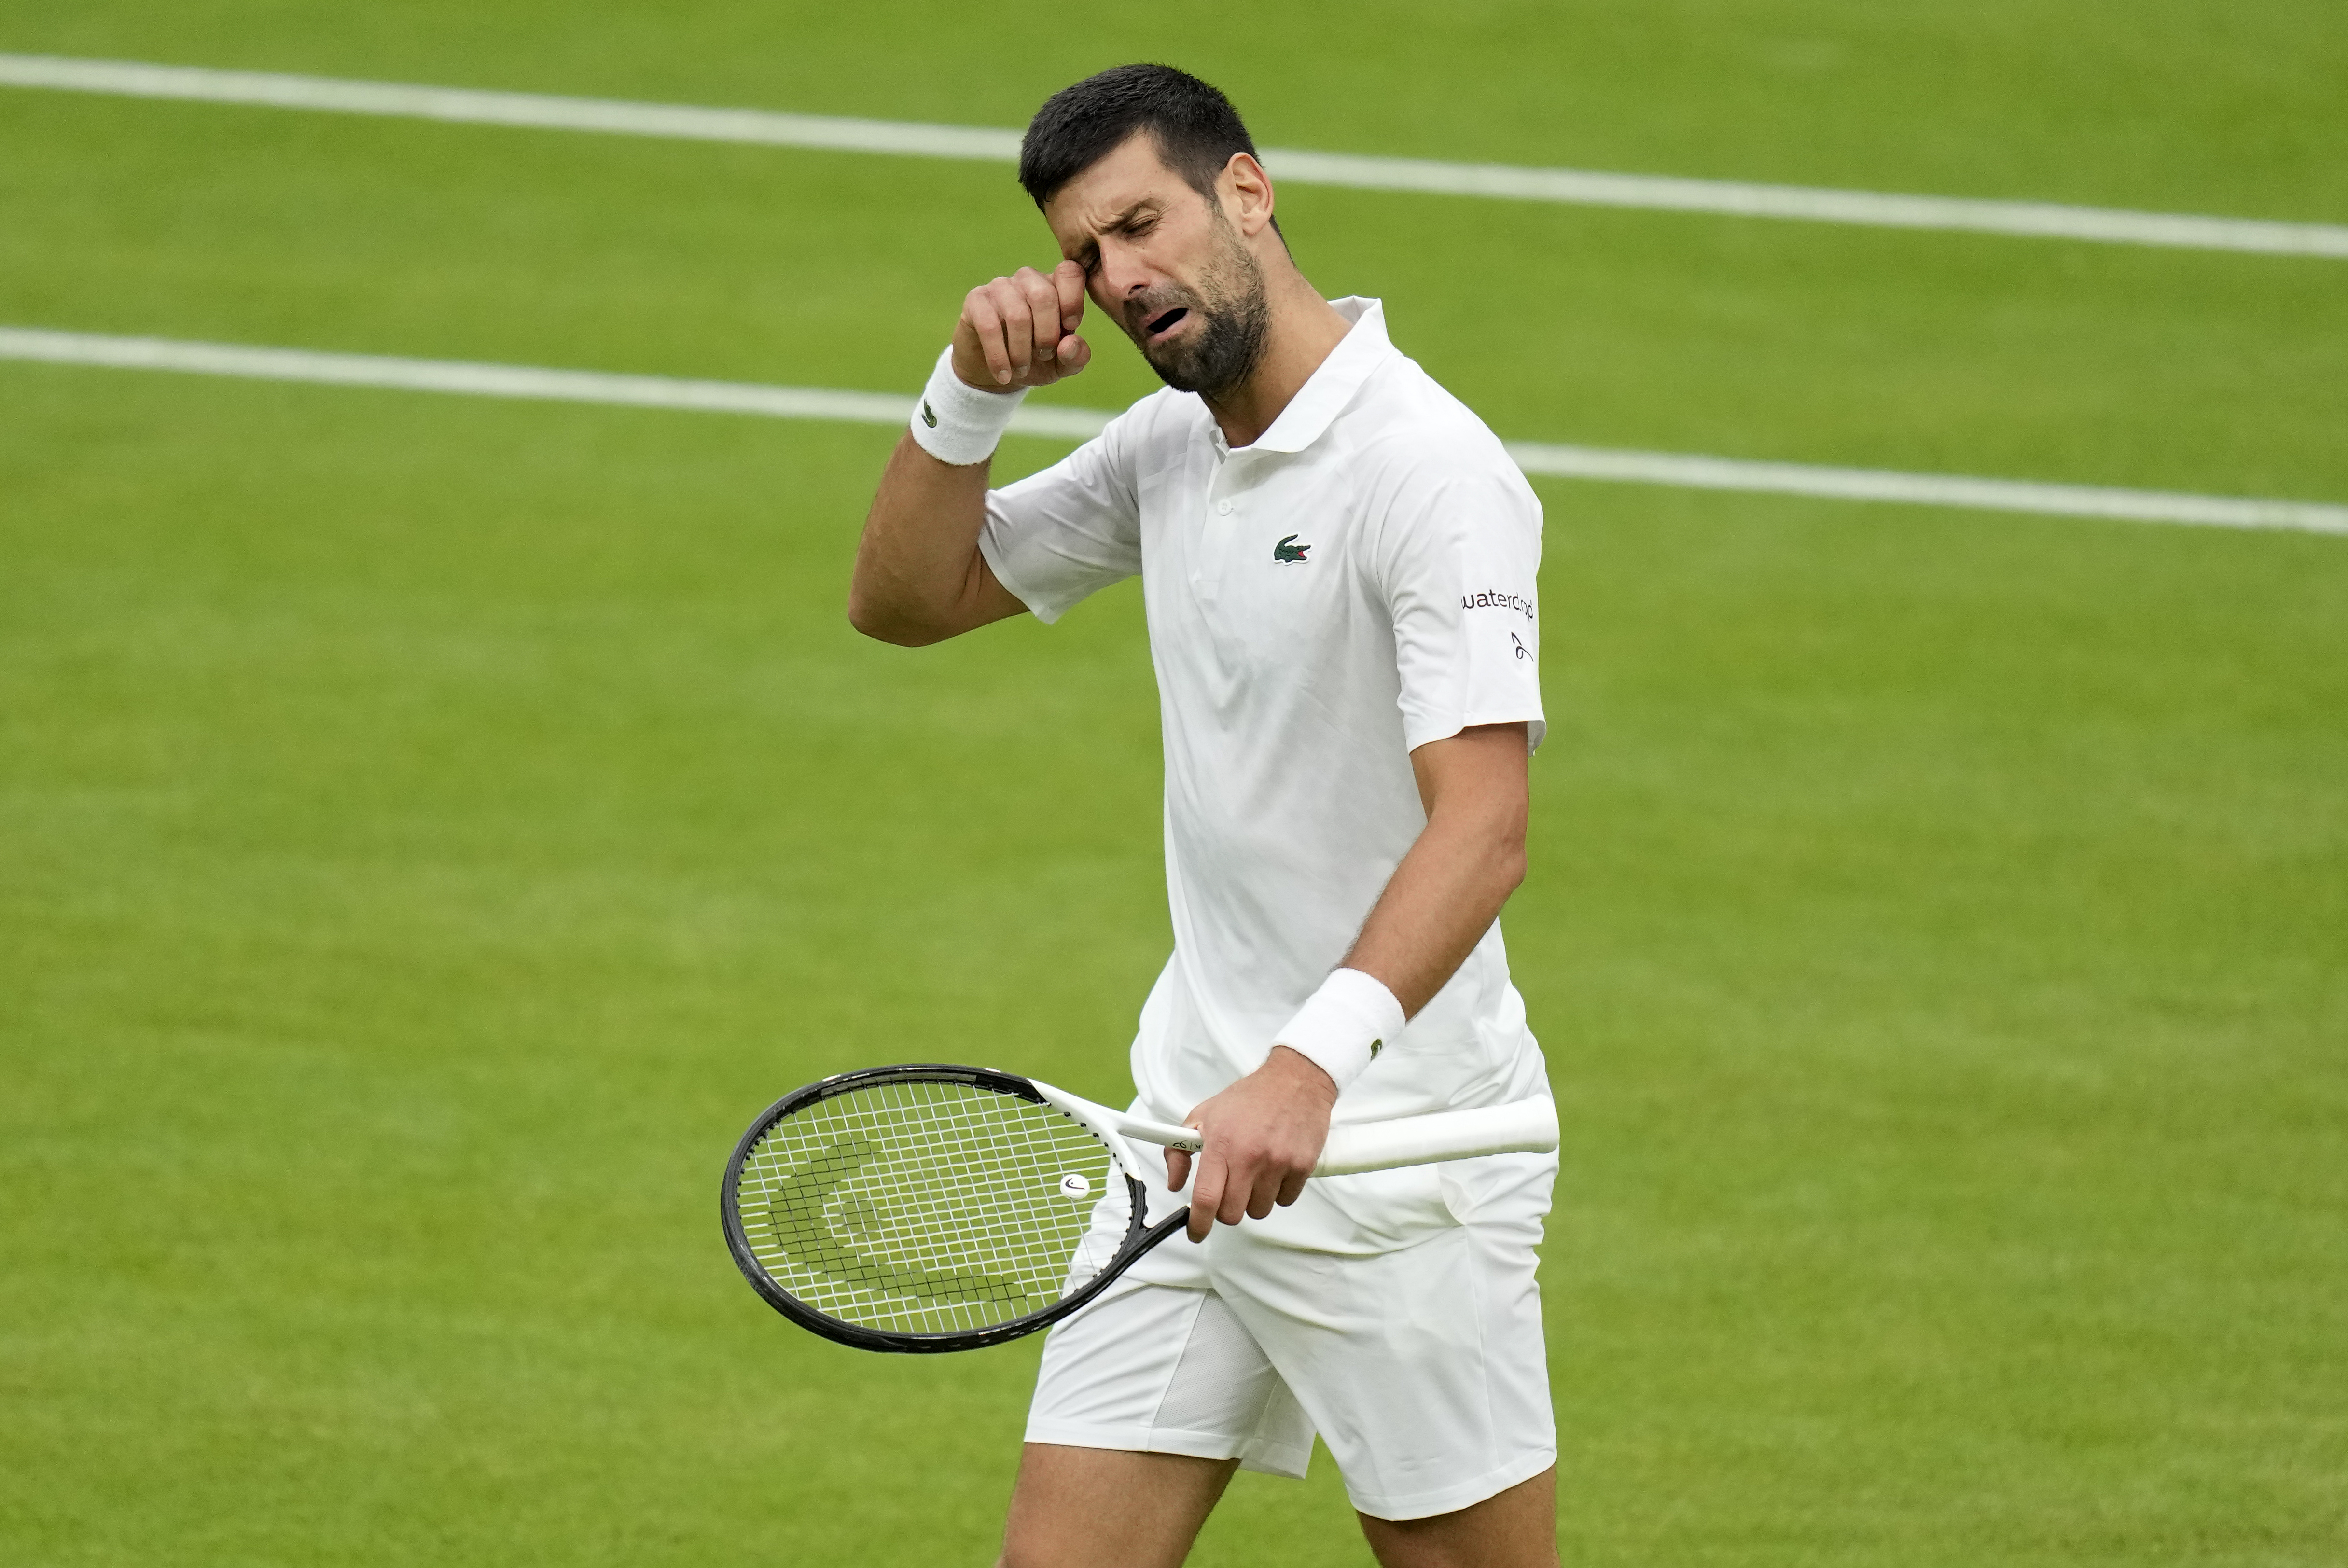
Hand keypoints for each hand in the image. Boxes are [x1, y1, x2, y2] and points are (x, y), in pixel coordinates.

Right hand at [952, 260, 1092, 390]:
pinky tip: (1004, 375)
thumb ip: (1076, 356)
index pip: (1070, 272)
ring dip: (1021, 351)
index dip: (1073, 300)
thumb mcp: (1062, 364)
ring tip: (1022, 370)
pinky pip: (989, 326)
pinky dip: (998, 357)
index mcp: (1055, 286)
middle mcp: (1029, 279)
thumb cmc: (1036, 360)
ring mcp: (1001, 286)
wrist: (998, 370)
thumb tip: (1070, 345)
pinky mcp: (977, 299)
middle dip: (1047, 335)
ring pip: (1017, 315)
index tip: (1070, 328)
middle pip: (1043, 296)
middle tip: (1044, 357)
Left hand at [1165, 1046, 1336, 1241]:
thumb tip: (1175, 1183)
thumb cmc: (1249, 1098)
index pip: (1206, 1198)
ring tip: (1254, 1175)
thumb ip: (1179, 1151)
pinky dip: (1277, 1193)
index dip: (1199, 1224)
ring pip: (1259, 1211)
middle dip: (1226, 1209)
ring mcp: (1278, 1163)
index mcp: (1222, 1144)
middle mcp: (1250, 1156)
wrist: (1295, 1081)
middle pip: (1232, 1213)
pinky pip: (1285, 1201)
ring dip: (1253, 1201)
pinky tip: (1274, 1170)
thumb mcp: (1203, 1115)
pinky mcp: (1302, 1167)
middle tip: (1229, 1191)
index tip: (1196, 1232)